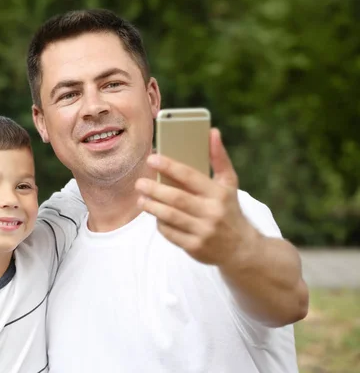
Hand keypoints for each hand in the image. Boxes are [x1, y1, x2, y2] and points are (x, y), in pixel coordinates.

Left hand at [135, 128, 258, 266]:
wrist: (241, 249)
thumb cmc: (229, 209)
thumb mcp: (229, 184)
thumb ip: (219, 158)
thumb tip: (212, 131)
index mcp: (220, 193)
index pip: (190, 177)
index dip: (169, 166)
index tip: (152, 158)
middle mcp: (212, 213)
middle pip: (176, 198)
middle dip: (154, 189)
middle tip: (139, 183)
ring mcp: (204, 232)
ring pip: (170, 217)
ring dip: (152, 207)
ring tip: (141, 199)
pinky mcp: (195, 248)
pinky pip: (171, 233)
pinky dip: (160, 223)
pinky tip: (155, 216)